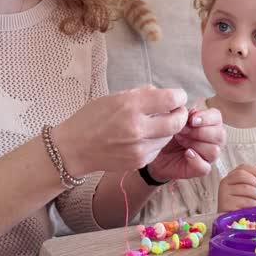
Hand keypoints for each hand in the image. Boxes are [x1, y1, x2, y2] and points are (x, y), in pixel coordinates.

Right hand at [52, 86, 187, 174]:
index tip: (177, 96)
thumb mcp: (115, 97)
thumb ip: (142, 95)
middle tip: (177, 111)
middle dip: (180, 115)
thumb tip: (164, 94)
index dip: (179, 96)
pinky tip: (143, 137)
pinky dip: (156, 141)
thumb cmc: (92, 118)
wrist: (74, 148)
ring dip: (168, 128)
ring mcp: (139, 148)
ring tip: (155, 123)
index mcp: (130, 105)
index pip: (170, 99)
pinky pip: (158, 148)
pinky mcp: (139, 161)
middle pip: (177, 122)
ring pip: (169, 136)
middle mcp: (137, 127)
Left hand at [146, 104, 223, 182]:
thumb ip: (185, 115)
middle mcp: (213, 140)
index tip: (192, 119)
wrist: (154, 151)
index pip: (217, 117)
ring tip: (181, 140)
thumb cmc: (168, 134)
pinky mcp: (200, 169)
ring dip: (195, 144)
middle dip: (199, 131)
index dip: (207, 117)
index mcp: (210, 124)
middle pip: (219, 135)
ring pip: (214, 150)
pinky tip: (186, 153)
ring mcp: (209, 156)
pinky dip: (196, 160)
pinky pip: (205, 167)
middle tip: (182, 130)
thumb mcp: (174, 120)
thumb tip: (194, 112)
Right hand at [218, 163, 255, 211]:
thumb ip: (255, 177)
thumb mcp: (249, 189)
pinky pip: (246, 201)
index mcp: (229, 178)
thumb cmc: (241, 205)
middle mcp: (224, 184)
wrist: (230, 222)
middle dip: (255, 183)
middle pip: (242, 175)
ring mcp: (224, 194)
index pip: (242, 167)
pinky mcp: (226, 205)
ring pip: (246, 188)